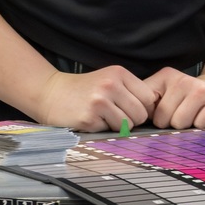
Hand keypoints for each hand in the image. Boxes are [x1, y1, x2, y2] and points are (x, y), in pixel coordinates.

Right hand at [36, 66, 159, 131]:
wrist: (52, 93)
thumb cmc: (85, 89)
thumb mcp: (109, 79)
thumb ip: (130, 90)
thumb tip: (153, 111)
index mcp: (119, 73)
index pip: (149, 97)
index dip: (143, 107)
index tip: (132, 109)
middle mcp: (111, 85)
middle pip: (140, 113)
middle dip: (132, 119)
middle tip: (116, 116)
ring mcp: (100, 102)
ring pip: (127, 124)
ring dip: (118, 126)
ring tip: (104, 117)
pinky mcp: (89, 118)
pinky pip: (109, 131)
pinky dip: (103, 129)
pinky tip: (92, 120)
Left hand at [147, 68, 204, 129]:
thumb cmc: (188, 99)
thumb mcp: (165, 94)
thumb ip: (146, 104)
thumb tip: (128, 123)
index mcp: (166, 76)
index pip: (145, 107)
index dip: (153, 118)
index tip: (160, 116)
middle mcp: (183, 79)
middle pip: (163, 119)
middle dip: (171, 124)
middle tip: (182, 115)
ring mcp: (201, 89)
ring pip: (180, 123)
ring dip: (186, 126)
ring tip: (193, 117)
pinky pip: (199, 125)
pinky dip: (202, 128)